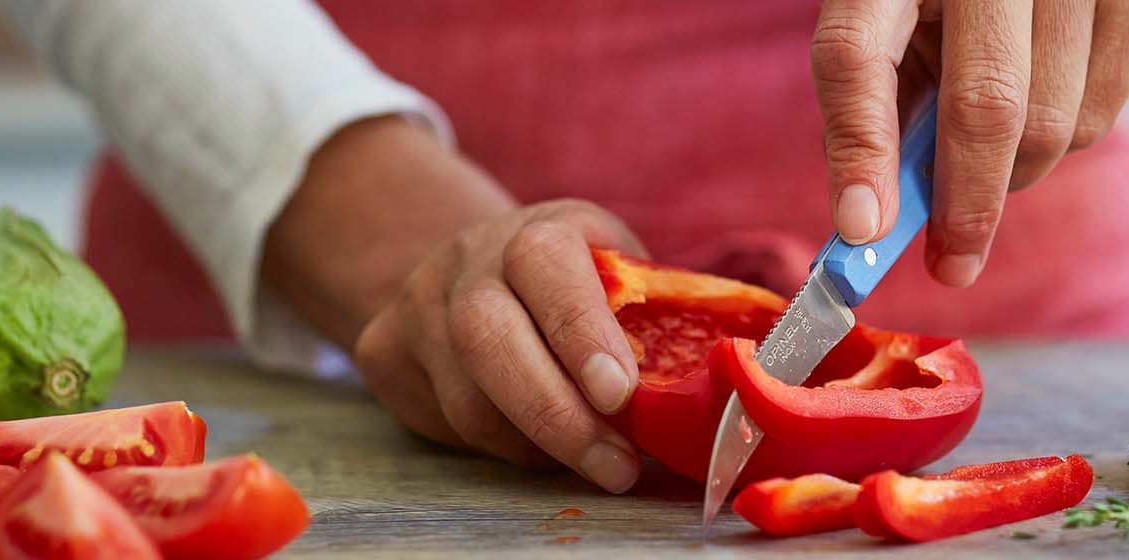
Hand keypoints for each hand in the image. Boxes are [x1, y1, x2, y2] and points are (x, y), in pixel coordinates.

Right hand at [266, 117, 647, 492]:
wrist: (468, 265)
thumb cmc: (574, 281)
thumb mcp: (618, 271)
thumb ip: (662, 312)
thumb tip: (742, 370)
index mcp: (537, 232)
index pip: (547, 265)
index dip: (581, 331)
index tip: (621, 392)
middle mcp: (466, 262)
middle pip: (488, 338)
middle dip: (557, 414)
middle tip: (615, 466)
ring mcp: (417, 306)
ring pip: (467, 399)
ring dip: (538, 446)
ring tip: (596, 463)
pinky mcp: (385, 351)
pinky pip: (444, 420)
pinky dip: (502, 446)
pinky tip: (540, 446)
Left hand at [813, 0, 1128, 285]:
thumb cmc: (943, 0)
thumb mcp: (894, 30)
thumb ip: (877, 112)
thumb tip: (871, 222)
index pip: (857, 55)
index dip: (862, 148)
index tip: (866, 230)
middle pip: (985, 103)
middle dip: (966, 201)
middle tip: (951, 258)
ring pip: (1054, 124)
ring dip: (1018, 167)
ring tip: (998, 137)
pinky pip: (1103, 113)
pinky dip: (1072, 133)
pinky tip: (1050, 90)